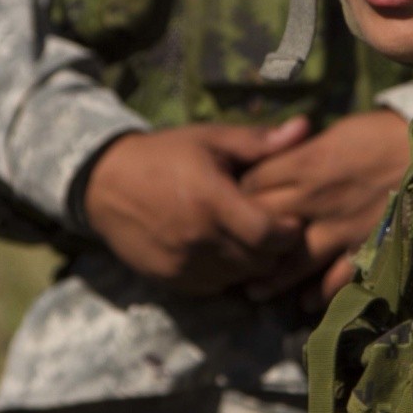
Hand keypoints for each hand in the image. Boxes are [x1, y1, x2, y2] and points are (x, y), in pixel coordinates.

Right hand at [82, 119, 310, 295]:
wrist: (105, 183)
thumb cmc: (165, 155)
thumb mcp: (211, 139)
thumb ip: (260, 141)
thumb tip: (307, 126)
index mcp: (212, 200)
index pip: (270, 235)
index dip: (290, 232)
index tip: (291, 219)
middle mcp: (198, 238)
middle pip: (260, 262)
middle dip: (274, 249)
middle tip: (273, 230)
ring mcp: (183, 264)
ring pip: (240, 278)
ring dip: (250, 263)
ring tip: (247, 239)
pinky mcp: (171, 280)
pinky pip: (215, 287)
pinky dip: (225, 273)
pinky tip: (221, 250)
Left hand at [239, 110, 411, 305]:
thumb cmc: (381, 133)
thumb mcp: (334, 132)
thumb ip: (299, 152)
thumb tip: (270, 161)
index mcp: (305, 164)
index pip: (252, 185)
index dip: (236, 197)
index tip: (229, 207)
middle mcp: (315, 199)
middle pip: (265, 226)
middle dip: (244, 240)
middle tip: (230, 254)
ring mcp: (340, 228)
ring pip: (294, 260)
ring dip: (272, 279)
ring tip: (253, 292)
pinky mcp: (364, 246)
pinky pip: (336, 277)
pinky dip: (320, 292)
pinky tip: (305, 302)